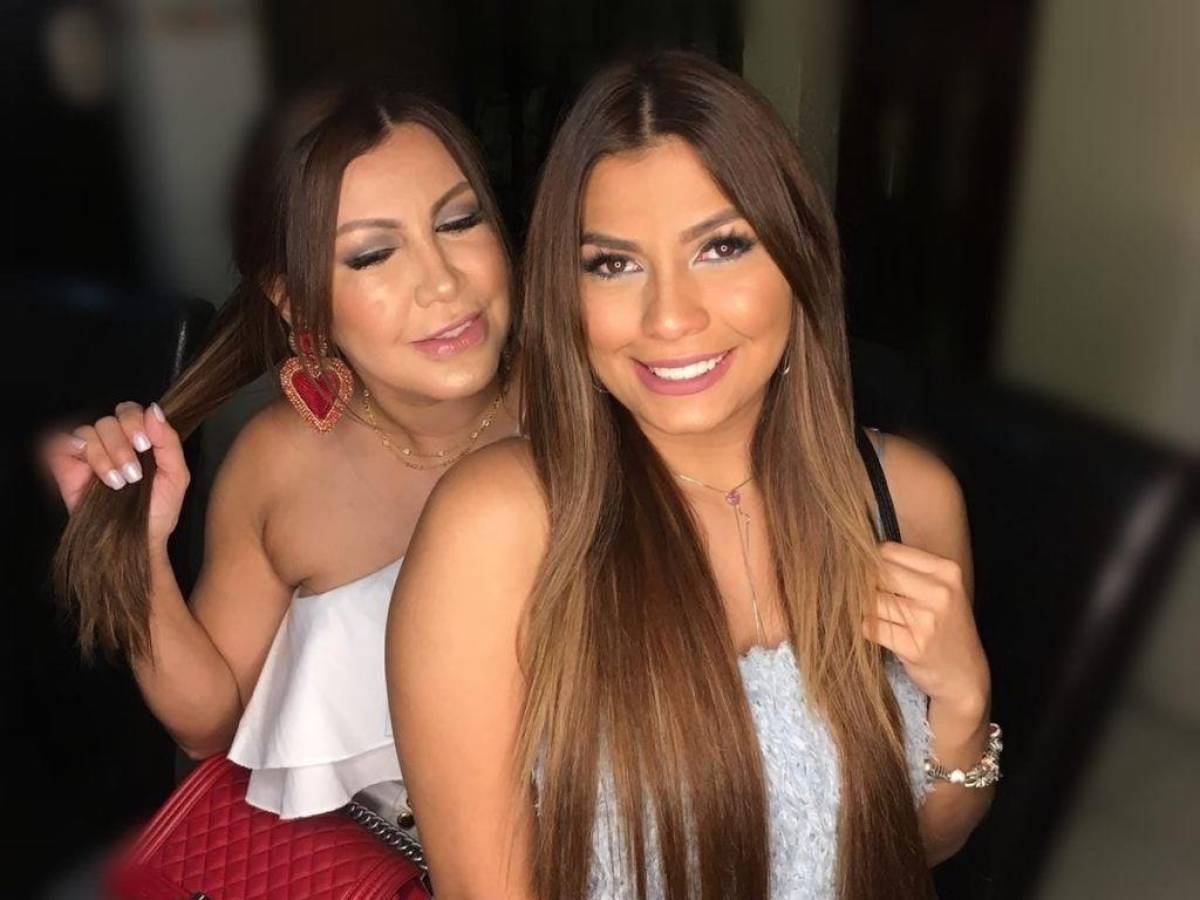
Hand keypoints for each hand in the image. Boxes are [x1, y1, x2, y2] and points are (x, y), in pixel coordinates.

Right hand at [43, 401, 190, 549]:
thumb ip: (168, 441)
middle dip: (121, 446)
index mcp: (137, 438)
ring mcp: (88, 453)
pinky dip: (71, 449)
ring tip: (117, 484)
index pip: (130, 411)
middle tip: (133, 474)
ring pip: (87, 432)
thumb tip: (154, 410)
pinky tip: (88, 471)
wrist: (138, 539)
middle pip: (108, 420)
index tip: (144, 445)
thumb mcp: (176, 475)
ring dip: (104, 457)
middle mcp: (112, 442)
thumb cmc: (159, 509)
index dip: (135, 422)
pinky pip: (58, 442)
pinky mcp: (65, 466)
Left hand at [862, 541, 989, 721]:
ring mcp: (926, 621)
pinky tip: (877, 632)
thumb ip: (907, 571)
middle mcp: (939, 593)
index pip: (889, 551)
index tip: (866, 572)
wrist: (964, 676)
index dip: (870, 561)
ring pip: (871, 600)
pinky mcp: (913, 646)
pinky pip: (869, 627)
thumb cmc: (945, 628)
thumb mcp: (940, 591)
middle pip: (877, 573)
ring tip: (874, 614)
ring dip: (863, 607)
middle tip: (863, 594)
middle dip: (863, 583)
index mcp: (946, 571)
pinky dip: (866, 628)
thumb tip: (858, 556)